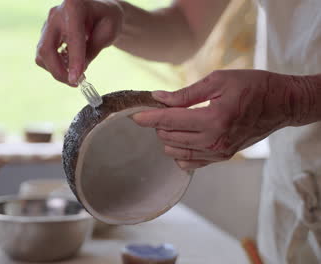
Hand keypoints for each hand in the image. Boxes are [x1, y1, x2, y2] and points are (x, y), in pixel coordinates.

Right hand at [35, 0, 123, 85]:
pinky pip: (44, 55)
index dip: (74, 61)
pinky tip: (69, 67)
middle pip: (46, 49)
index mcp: (74, 7)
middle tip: (75, 83)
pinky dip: (55, 65)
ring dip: (56, 71)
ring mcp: (47, 23)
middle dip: (58, 71)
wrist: (100, 10)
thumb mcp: (108, 32)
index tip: (76, 80)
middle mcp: (56, 14)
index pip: (72, 38)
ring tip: (75, 75)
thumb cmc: (107, 18)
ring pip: (42, 55)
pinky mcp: (45, 34)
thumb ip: (92, 50)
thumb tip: (76, 73)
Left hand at [132, 70, 292, 169]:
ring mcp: (219, 153)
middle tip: (159, 110)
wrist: (282, 104)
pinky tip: (180, 141)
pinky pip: (191, 163)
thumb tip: (159, 97)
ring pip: (177, 153)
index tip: (134, 116)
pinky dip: (180, 153)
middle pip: (170, 137)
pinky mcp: (223, 157)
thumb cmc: (253, 86)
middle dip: (159, 124)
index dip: (149, 118)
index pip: (170, 121)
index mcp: (214, 118)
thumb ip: (186, 93)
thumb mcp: (219, 81)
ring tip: (170, 123)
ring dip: (168, 138)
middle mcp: (215, 140)